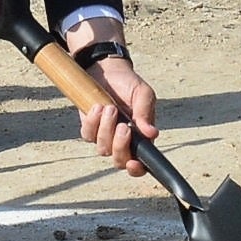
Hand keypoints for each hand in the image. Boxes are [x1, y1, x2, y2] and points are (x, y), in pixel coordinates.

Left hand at [74, 51, 159, 177]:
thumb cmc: (129, 84)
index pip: (140, 165)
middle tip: (124, 126)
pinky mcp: (89, 129)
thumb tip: (152, 134)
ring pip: (103, 148)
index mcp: (141, 139)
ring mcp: (104, 137)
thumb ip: (146, 113)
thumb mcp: (143, 94)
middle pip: (119, 161)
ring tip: (111, 107)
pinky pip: (88, 135)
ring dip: (106, 129)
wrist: (108, 70)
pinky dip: (93, 122)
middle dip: (120, 146)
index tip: (133, 163)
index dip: (136, 170)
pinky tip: (98, 106)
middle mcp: (122, 143)